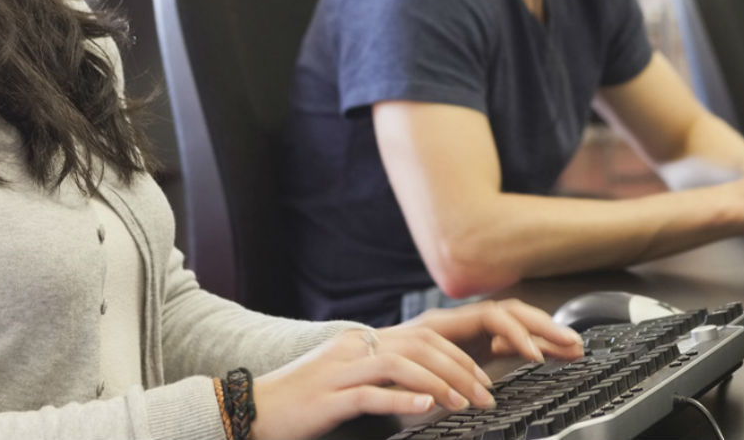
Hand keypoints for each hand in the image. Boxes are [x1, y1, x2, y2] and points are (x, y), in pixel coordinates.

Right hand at [249, 300, 581, 439]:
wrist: (254, 409)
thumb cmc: (309, 402)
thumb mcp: (358, 380)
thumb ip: (396, 376)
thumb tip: (437, 388)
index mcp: (374, 341)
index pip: (432, 333)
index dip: (468, 348)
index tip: (488, 374)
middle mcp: (363, 345)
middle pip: (426, 344)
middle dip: (465, 367)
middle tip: (490, 395)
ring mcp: (345, 367)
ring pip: (406, 363)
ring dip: (443, 382)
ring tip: (469, 404)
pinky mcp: (330, 394)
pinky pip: (373, 392)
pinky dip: (402, 399)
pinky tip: (426, 409)